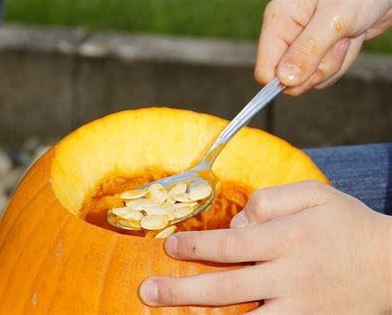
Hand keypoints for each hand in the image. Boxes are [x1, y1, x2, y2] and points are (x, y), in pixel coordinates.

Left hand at [139, 181, 391, 313]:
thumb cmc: (348, 225)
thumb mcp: (314, 195)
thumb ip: (271, 200)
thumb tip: (237, 223)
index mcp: (288, 240)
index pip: (230, 246)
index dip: (195, 247)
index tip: (169, 247)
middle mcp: (290, 277)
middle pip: (226, 288)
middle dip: (182, 291)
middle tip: (149, 291)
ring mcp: (301, 309)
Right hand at [255, 0, 391, 94]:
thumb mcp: (334, 18)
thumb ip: (308, 49)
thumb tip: (284, 80)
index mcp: (280, 19)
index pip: (266, 68)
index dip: (285, 79)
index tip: (311, 71)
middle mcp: (289, 33)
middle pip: (290, 78)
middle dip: (318, 68)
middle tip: (337, 42)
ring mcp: (306, 43)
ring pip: (311, 77)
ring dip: (336, 62)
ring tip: (347, 34)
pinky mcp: (322, 50)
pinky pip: (327, 73)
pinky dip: (345, 60)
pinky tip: (351, 38)